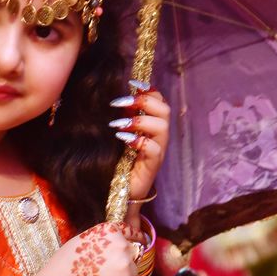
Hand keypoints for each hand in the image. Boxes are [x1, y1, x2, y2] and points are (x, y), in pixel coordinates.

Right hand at [22, 223, 137, 275]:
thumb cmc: (64, 263)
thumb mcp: (83, 239)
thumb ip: (105, 239)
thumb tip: (120, 245)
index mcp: (110, 231)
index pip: (130, 232)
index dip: (136, 237)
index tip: (142, 241)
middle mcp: (122, 246)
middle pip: (133, 255)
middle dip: (123, 263)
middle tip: (105, 273)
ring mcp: (126, 268)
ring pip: (133, 274)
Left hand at [109, 86, 170, 204]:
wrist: (118, 192)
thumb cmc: (116, 162)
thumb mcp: (118, 134)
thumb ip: (120, 118)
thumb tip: (113, 98)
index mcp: (151, 127)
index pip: (159, 101)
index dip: (148, 90)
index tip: (131, 83)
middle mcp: (158, 137)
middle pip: (164, 110)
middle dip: (143, 102)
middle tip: (120, 103)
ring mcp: (157, 151)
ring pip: (162, 127)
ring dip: (139, 121)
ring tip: (117, 124)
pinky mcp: (152, 166)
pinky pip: (154, 149)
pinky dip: (139, 141)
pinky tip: (123, 139)